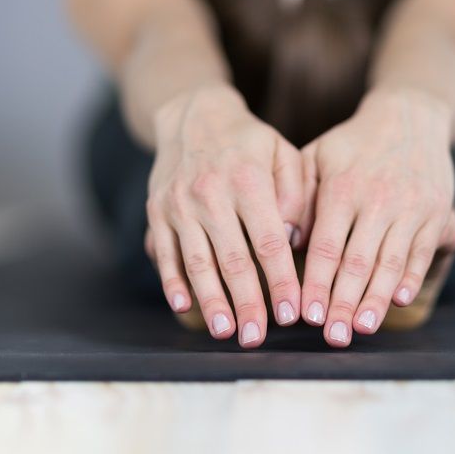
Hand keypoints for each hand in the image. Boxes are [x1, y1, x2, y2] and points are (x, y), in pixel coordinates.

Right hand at [145, 83, 306, 347]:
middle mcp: (211, 193)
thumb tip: (295, 241)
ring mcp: (179, 204)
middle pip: (232, 258)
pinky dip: (172, 281)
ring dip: (211, 300)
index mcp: (248, 179)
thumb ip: (296, 194)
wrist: (193, 115)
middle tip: (258, 337)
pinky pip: (164, 253)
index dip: (281, 280)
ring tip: (226, 332)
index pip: (268, 240)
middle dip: (247, 302)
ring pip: (197, 261)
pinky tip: (184, 306)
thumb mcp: (283, 153)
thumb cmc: (249, 142)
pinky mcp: (158, 211)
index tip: (293, 313)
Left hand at [300, 87, 454, 346]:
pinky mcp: (435, 212)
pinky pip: (422, 251)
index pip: (327, 245)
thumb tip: (284, 238)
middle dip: (344, 302)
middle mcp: (378, 199)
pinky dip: (412, 277)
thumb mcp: (317, 156)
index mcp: (343, 188)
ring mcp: (410, 207)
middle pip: (359, 260)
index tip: (305, 313)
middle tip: (332, 336)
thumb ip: (297, 194)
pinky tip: (400, 300)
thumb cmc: (353, 144)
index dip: (316, 282)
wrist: (409, 117)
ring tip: (361, 328)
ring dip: (377, 299)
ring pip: (392, 261)